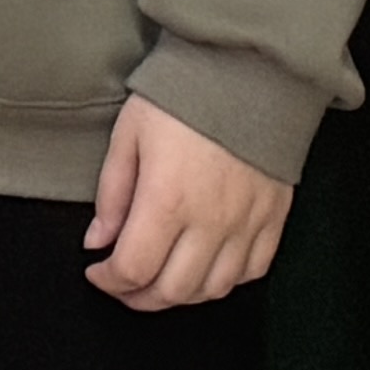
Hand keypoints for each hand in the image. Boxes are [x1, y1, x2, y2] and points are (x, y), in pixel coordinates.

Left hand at [84, 94, 291, 308]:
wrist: (246, 71)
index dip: (109, 281)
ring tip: (159, 281)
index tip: (96, 272)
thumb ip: (111, 194)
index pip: (134, 269)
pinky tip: (204, 269)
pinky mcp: (273, 218)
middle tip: (122, 285)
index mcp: (167, 201)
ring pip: (213, 290)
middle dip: (139, 298)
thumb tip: (98, 241)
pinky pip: (252, 271)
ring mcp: (247, 224)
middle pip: (173, 290)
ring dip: (181, 296)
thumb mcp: (129, 136)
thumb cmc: (181, 98)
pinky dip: (225, 282)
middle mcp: (211, 222)